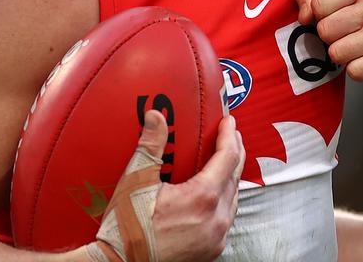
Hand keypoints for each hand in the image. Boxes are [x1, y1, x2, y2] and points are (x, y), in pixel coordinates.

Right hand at [89, 111, 243, 261]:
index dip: (229, 136)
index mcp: (203, 197)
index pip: (228, 157)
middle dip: (234, 153)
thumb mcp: (136, 181)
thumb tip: (155, 115)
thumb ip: (151, 145)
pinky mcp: (211, 251)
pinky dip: (223, 202)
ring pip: (233, 199)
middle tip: (229, 135)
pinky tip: (214, 194)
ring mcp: (216, 237)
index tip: (228, 121)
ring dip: (230, 178)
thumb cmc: (127, 226)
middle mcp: (217, 218)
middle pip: (235, 177)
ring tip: (223, 162)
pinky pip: (225, 219)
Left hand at [295, 0, 362, 88]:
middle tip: (349, 35)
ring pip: (337, 53)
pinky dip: (357, 70)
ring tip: (360, 48)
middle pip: (325, 30)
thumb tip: (304, 16)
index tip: (336, 17)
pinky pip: (354, 71)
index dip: (320, 16)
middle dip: (331, 38)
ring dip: (343, 56)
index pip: (317, 4)